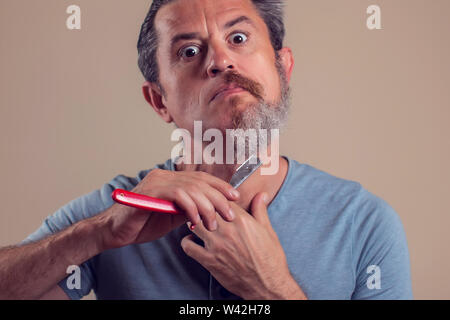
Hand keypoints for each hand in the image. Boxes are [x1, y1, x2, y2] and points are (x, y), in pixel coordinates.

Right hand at [99, 169, 239, 248]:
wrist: (114, 231)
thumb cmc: (142, 224)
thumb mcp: (172, 216)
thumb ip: (188, 209)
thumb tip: (211, 209)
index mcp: (170, 179)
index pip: (200, 178)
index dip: (219, 186)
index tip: (234, 196)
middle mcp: (164, 175)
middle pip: (199, 182)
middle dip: (218, 197)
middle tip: (230, 213)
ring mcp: (156, 181)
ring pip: (191, 188)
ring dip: (207, 206)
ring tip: (214, 223)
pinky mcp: (150, 192)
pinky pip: (178, 195)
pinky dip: (190, 208)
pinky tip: (196, 222)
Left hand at [180, 192, 306, 299]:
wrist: (268, 285)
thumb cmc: (270, 258)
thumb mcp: (268, 230)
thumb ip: (260, 210)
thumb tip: (262, 194)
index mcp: (242, 220)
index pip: (221, 199)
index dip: (217, 197)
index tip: (216, 200)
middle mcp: (227, 231)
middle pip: (204, 209)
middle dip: (203, 207)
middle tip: (202, 210)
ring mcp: (216, 246)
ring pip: (194, 224)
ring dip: (194, 222)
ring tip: (197, 223)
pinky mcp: (209, 261)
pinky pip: (188, 246)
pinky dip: (187, 242)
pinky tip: (194, 241)